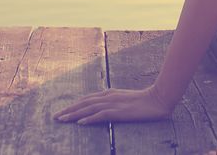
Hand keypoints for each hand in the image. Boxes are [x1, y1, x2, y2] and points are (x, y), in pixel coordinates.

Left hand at [53, 85, 176, 124]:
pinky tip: (81, 123)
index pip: (87, 99)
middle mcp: (109, 96)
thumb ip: (114, 103)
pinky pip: (102, 115)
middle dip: (69, 110)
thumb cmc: (145, 101)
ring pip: (89, 108)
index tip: (63, 112)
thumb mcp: (126, 101)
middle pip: (84, 103)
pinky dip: (90, 118)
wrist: (160, 98)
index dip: (74, 105)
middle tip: (56, 117)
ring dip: (74, 114)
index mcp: (110, 93)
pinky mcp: (120, 111)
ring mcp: (114, 103)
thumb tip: (102, 109)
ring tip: (62, 120)